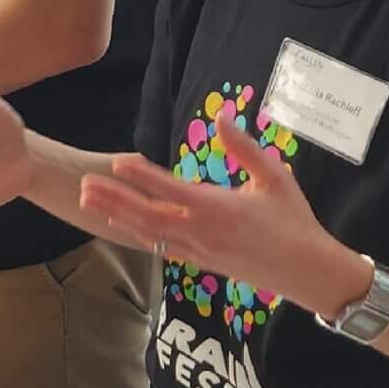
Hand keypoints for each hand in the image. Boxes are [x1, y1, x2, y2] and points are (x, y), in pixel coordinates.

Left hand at [78, 111, 367, 321]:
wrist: (305, 271)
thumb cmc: (293, 220)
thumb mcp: (275, 177)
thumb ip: (245, 148)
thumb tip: (223, 116)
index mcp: (216, 209)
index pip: (169, 189)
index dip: (140, 175)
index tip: (117, 161)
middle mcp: (200, 232)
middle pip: (146, 215)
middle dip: (113, 199)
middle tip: (84, 186)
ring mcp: (197, 251)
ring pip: (148, 233)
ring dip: (117, 216)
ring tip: (90, 204)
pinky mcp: (200, 263)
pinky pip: (160, 247)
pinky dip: (137, 235)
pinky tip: (122, 226)